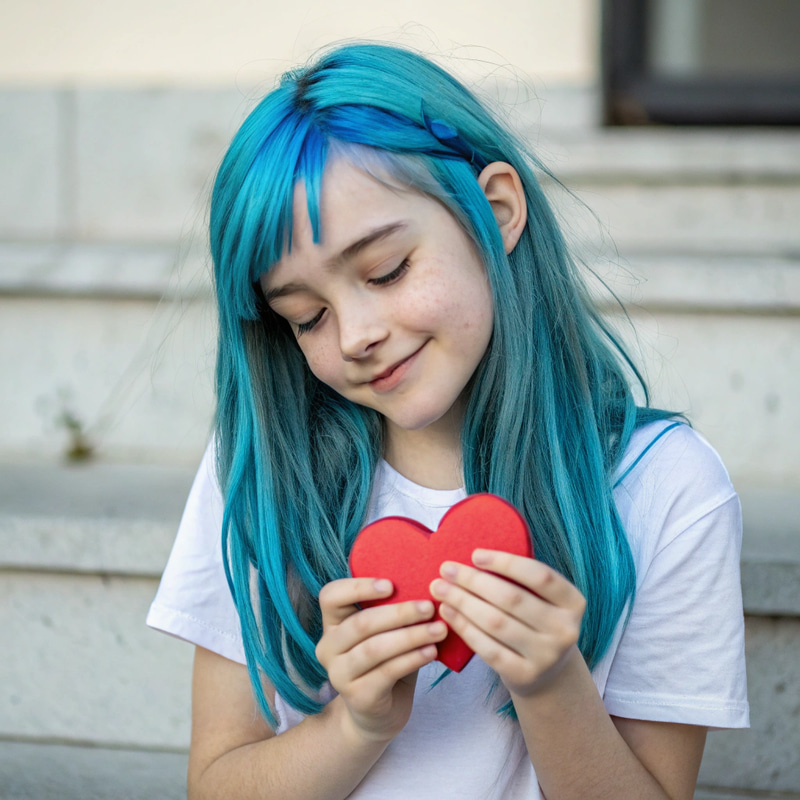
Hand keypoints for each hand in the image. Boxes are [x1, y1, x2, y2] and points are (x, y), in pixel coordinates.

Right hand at [315, 578, 447, 742]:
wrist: (379, 714)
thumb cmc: (386, 662)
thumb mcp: (385, 633)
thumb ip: (393, 612)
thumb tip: (428, 585)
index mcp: (332, 624)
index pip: (331, 596)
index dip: (358, 587)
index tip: (391, 584)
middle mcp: (328, 647)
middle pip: (360, 623)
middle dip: (399, 613)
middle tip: (429, 607)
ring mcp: (339, 674)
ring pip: (374, 648)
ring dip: (410, 636)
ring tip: (439, 630)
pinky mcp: (357, 697)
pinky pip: (387, 672)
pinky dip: (412, 659)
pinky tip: (432, 652)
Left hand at [429, 550, 585, 696]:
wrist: (548, 674)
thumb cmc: (536, 622)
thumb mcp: (542, 600)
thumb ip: (520, 580)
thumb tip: (473, 558)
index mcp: (573, 602)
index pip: (540, 576)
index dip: (506, 562)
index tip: (475, 554)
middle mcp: (565, 630)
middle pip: (512, 599)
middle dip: (473, 580)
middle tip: (446, 569)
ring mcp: (546, 656)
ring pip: (496, 623)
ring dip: (463, 602)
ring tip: (440, 588)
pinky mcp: (525, 675)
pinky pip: (488, 648)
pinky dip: (464, 628)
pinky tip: (447, 613)